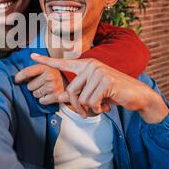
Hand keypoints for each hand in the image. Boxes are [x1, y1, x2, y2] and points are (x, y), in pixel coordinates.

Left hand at [14, 62, 65, 104]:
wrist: (71, 83)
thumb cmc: (55, 75)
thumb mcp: (48, 66)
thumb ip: (37, 63)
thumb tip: (30, 58)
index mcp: (46, 67)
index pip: (27, 72)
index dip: (19, 77)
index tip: (16, 80)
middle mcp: (50, 76)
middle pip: (29, 86)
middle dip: (33, 86)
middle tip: (41, 83)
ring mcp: (53, 87)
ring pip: (35, 94)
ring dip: (38, 93)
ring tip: (46, 88)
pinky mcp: (56, 97)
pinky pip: (41, 101)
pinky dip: (43, 99)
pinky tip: (49, 94)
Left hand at [30, 53, 168, 123]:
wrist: (137, 94)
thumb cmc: (113, 93)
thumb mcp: (93, 92)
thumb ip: (78, 93)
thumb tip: (59, 98)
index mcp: (86, 65)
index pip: (63, 63)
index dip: (46, 61)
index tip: (31, 57)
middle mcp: (91, 65)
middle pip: (70, 90)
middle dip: (77, 106)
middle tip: (87, 112)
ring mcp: (98, 72)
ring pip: (81, 98)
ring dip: (89, 109)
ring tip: (100, 107)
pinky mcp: (106, 81)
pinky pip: (91, 102)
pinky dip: (97, 109)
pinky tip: (106, 106)